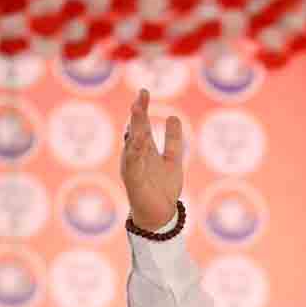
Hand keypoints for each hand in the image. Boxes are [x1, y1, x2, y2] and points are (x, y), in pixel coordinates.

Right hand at [120, 88, 183, 230]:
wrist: (159, 215)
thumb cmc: (163, 188)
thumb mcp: (172, 159)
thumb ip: (172, 140)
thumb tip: (173, 116)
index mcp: (145, 150)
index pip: (141, 125)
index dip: (142, 109)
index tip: (144, 91)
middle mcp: (136, 156)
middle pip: (135, 130)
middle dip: (137, 113)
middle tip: (140, 96)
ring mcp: (133, 168)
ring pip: (132, 144)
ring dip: (135, 127)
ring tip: (137, 110)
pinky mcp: (134, 182)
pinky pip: (133, 165)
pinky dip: (135, 153)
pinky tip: (138, 140)